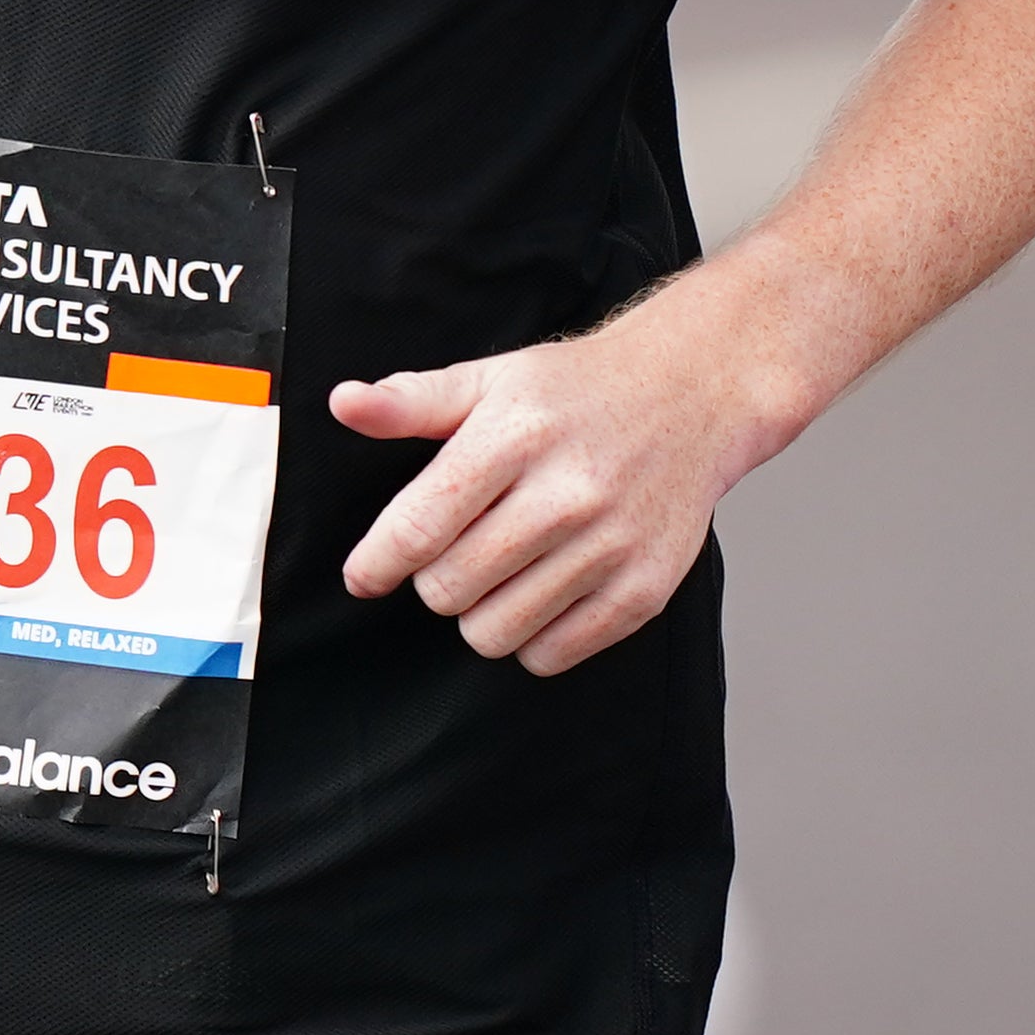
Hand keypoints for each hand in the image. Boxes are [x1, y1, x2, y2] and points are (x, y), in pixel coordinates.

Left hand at [330, 288, 794, 676]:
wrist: (691, 395)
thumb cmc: (577, 391)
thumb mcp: (489, 379)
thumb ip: (411, 401)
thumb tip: (343, 403)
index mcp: (514, 437)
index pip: (420, 525)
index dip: (377, 562)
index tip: (364, 576)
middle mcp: (565, 493)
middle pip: (449, 587)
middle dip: (432, 580)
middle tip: (450, 555)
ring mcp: (610, 545)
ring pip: (494, 631)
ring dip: (477, 614)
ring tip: (495, 575)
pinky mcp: (644, 588)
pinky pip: (553, 655)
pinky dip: (530, 640)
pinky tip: (537, 597)